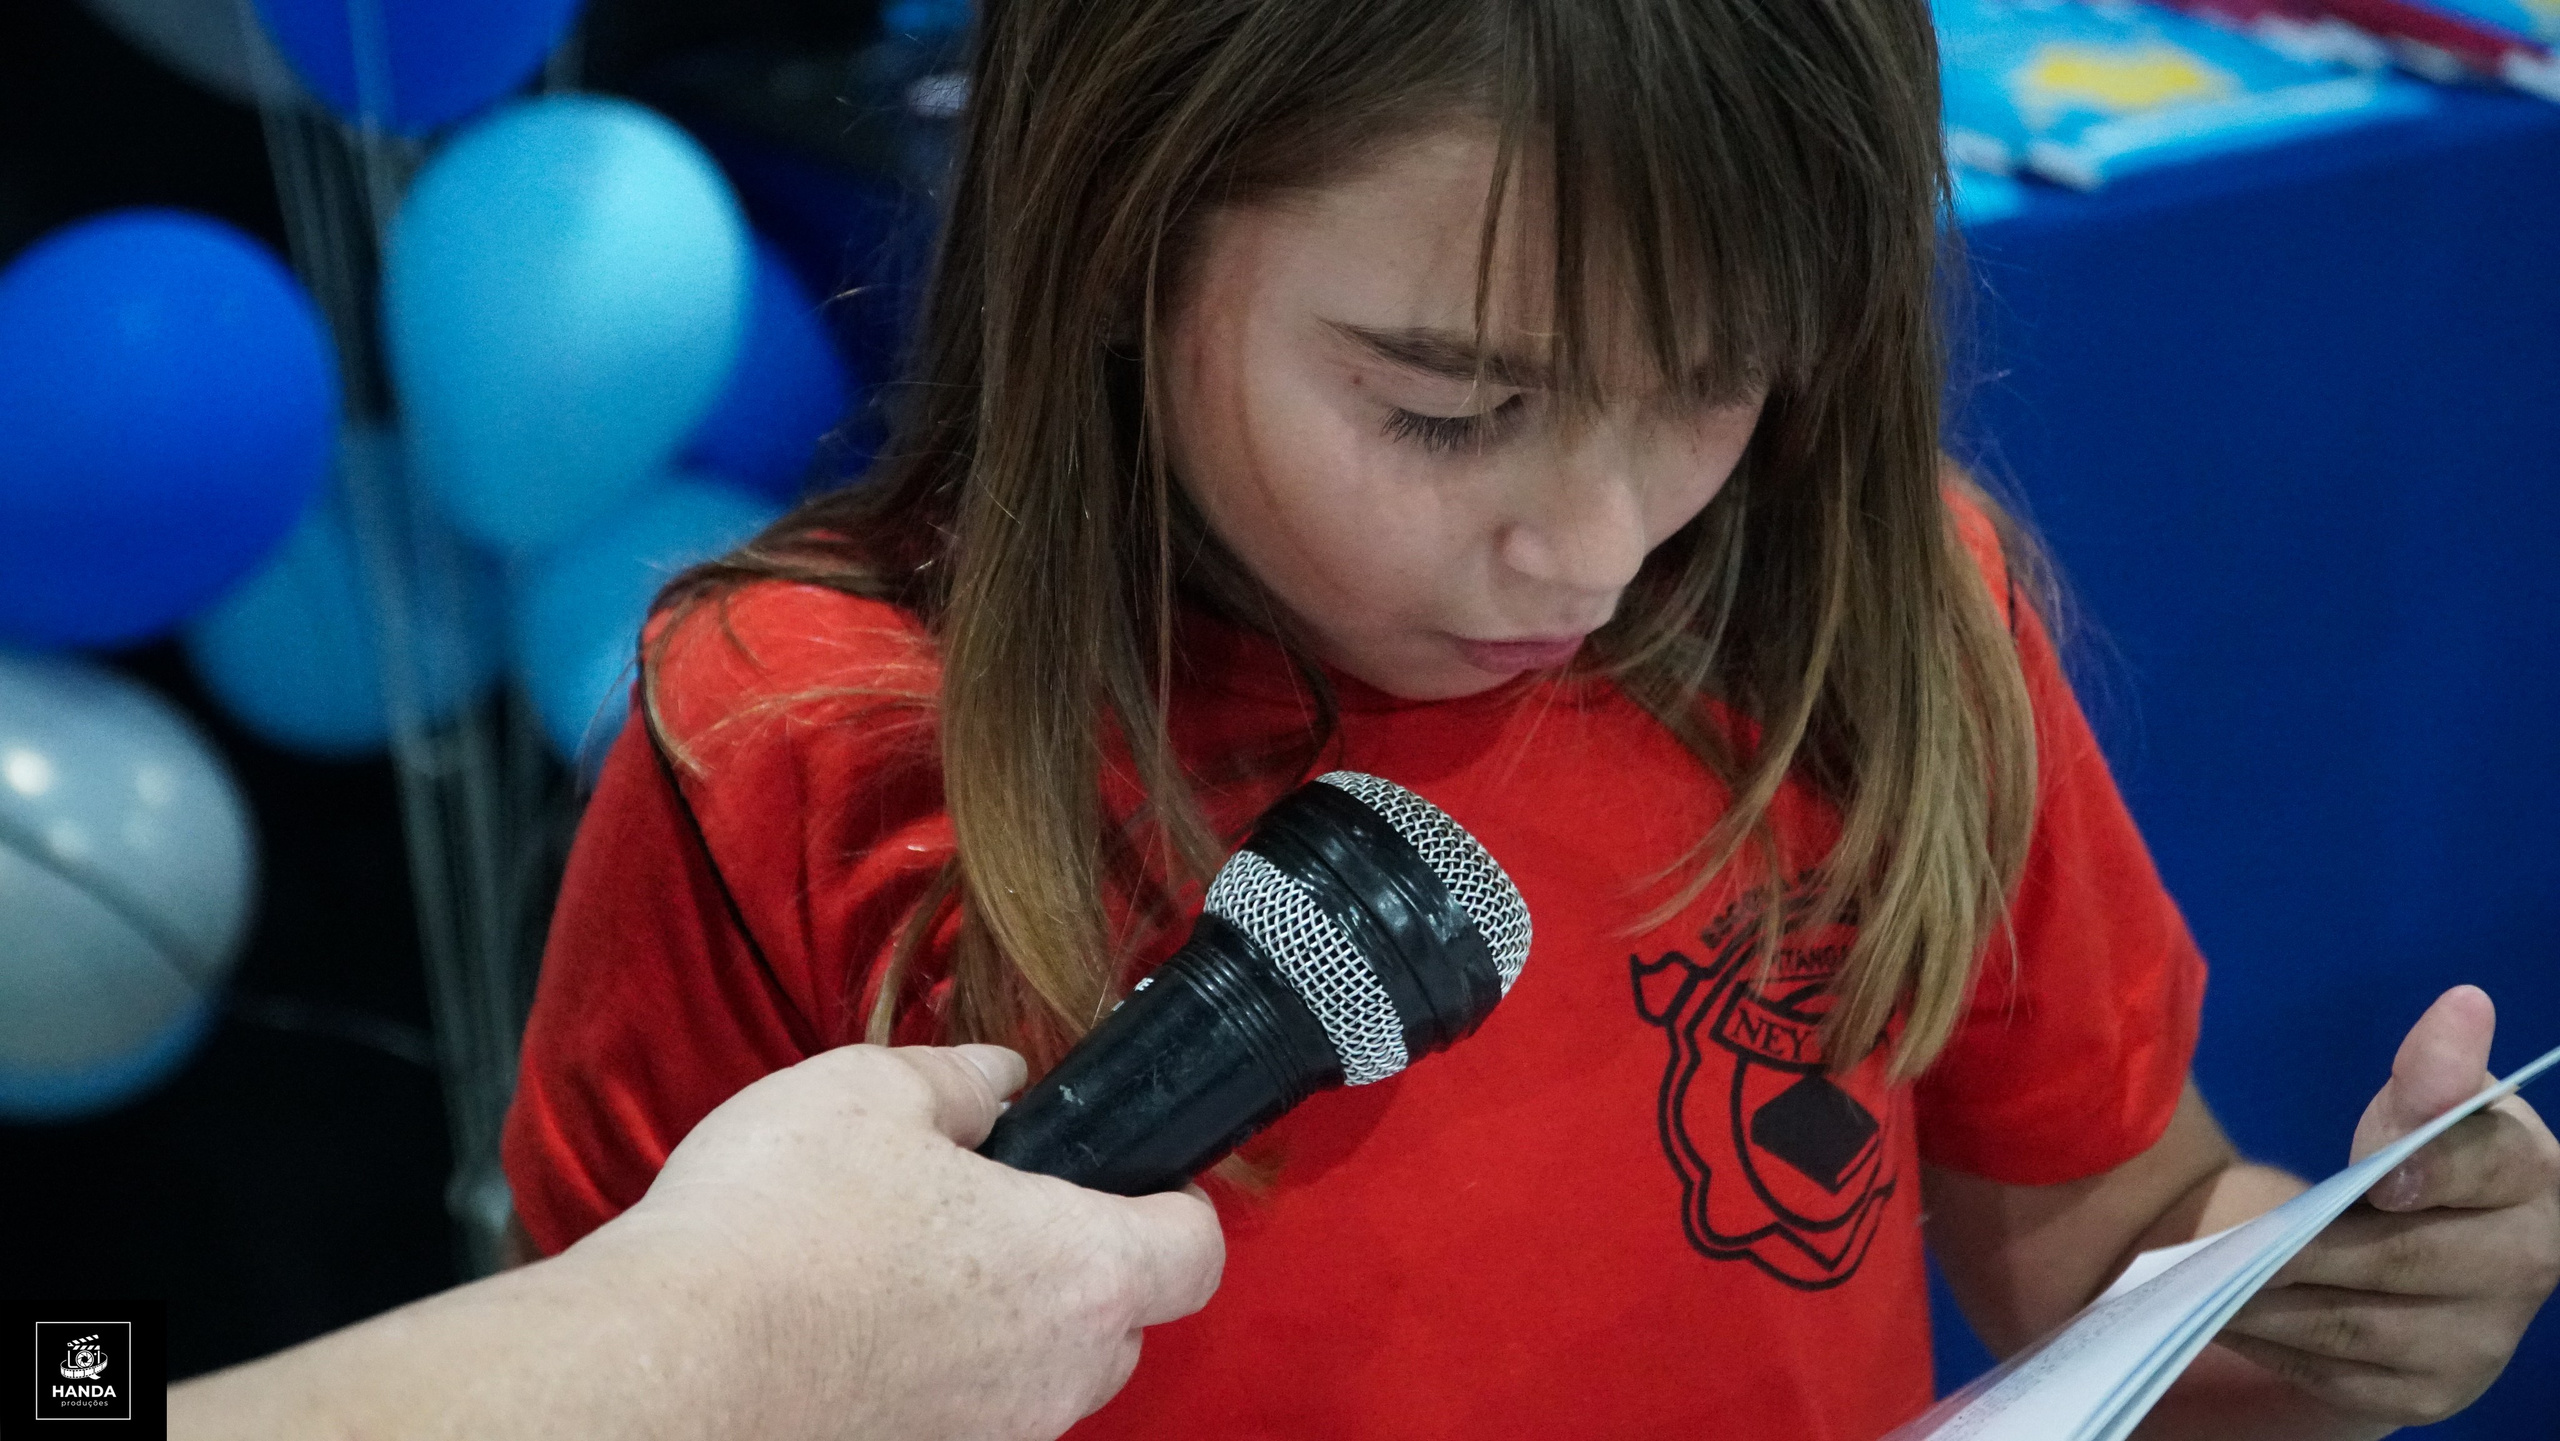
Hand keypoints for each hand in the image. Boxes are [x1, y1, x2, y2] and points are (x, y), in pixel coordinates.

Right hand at [572, 1043, 1224, 1440]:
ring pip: (1035, 1380)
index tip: (1138, 1176)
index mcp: (1077, 1271)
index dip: (1175, 1204)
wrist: (667, 1374)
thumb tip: (998, 1079)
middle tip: (989, 1214)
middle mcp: (1054, 1377)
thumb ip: (959, 1079)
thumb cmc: (778, 1226)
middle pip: (1118, 1323)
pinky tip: (857, 1336)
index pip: (1194, 1250)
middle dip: (1074, 1268)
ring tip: (900, 1273)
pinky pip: (961, 1420)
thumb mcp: (868, 1092)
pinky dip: (932, 1381)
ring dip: (996, 1330)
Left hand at [2219, 986, 2559, 1428]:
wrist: (2427, 1246)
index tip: (2383, 1178)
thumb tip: (2463, 1005)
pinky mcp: (2429, 1393)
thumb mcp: (2424, 1099)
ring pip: (2354, 1327)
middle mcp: (2524, 1267)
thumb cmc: (2422, 1155)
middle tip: (2227, 1243)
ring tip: (2198, 1280)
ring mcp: (2479, 1342)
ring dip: (2268, 1305)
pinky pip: (2335, 1375)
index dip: (2436, 1171)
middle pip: (2403, 1262)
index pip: (2488, 1168)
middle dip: (2306, 1251)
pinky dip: (2270, 1345)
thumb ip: (2431, 1066)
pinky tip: (2223, 1316)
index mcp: (2533, 1179)